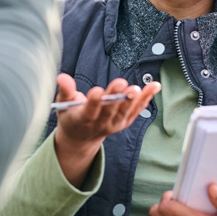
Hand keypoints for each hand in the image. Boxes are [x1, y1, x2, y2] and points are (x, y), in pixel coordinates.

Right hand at [53, 73, 160, 187]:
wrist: (82, 138)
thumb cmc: (71, 116)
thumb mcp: (63, 104)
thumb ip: (65, 91)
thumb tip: (61, 77)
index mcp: (82, 120)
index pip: (89, 111)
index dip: (93, 102)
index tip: (97, 91)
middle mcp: (100, 124)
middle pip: (109, 110)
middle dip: (115, 97)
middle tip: (121, 83)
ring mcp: (114, 124)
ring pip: (125, 112)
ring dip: (133, 100)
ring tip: (138, 88)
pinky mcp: (125, 122)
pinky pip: (137, 110)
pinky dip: (146, 98)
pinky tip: (154, 86)